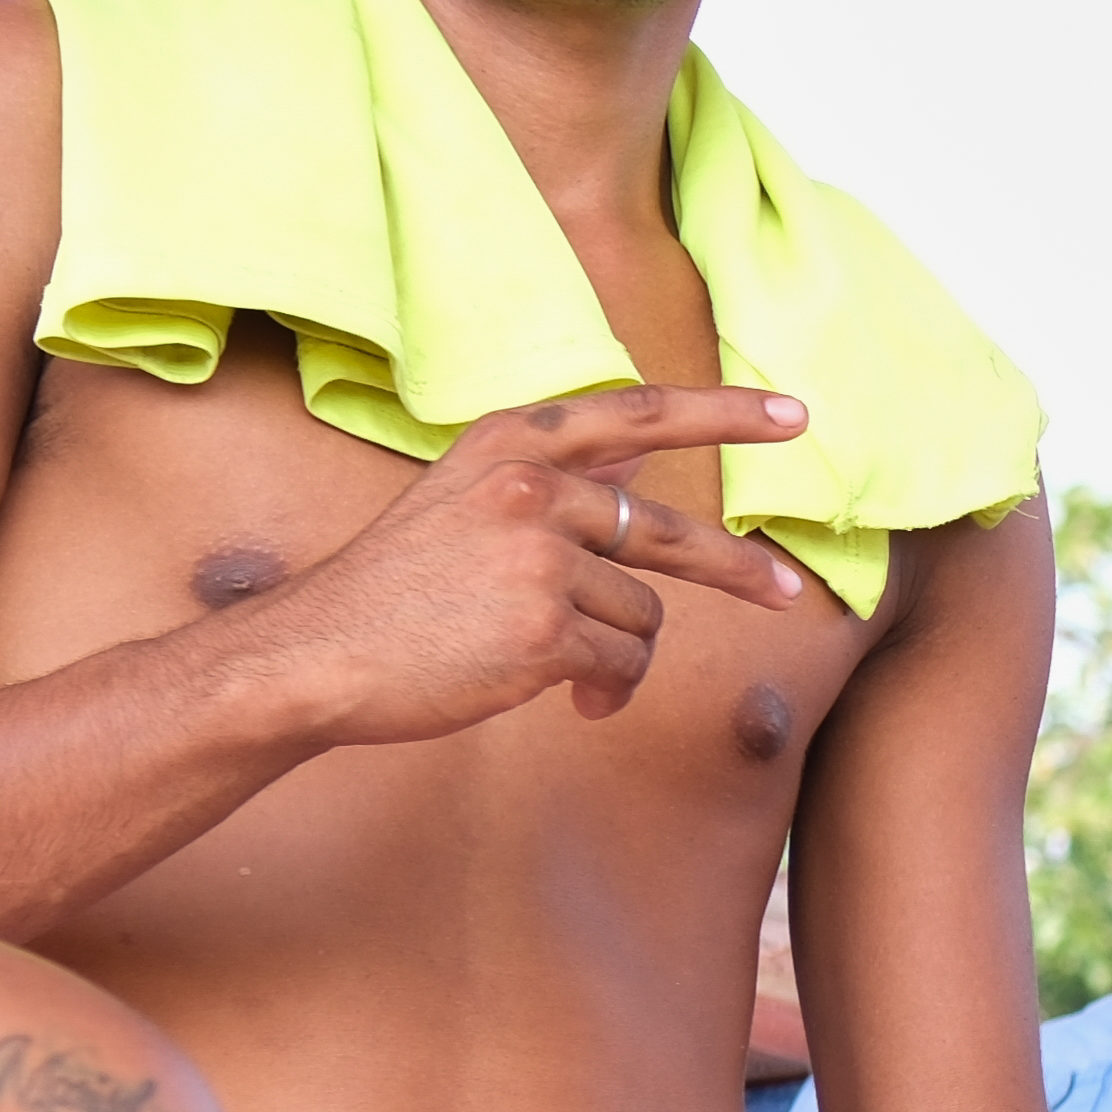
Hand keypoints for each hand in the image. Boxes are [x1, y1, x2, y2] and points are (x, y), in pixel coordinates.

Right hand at [220, 388, 826, 745]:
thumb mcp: (465, 499)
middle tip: (784, 592)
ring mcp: (538, 559)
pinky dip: (605, 692)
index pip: (638, 413)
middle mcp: (529, 489)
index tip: (795, 414)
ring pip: (641, 617)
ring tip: (562, 674)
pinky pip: (622, 667)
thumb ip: (553, 477)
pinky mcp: (544, 630)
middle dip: (735, 569)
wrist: (315, 655)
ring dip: (617, 657)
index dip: (723, 412)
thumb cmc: (396, 591)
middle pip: (666, 532)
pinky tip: (563, 699)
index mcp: (510, 444)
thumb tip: (636, 455)